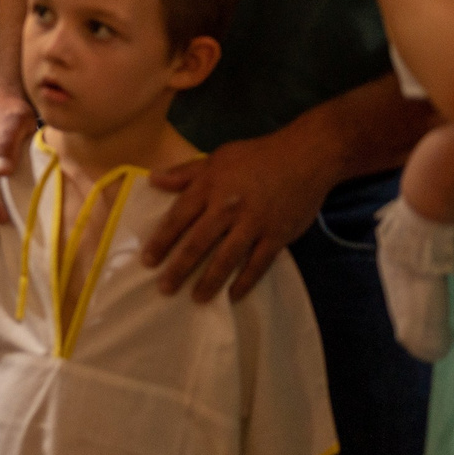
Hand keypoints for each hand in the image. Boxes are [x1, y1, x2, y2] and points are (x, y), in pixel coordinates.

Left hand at [145, 127, 338, 301]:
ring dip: (209, 281)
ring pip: (226, 258)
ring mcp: (254, 223)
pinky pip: (258, 264)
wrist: (306, 157)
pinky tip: (233, 295)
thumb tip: (153, 179)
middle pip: (197, 242)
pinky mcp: (277, 236)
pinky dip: (245, 281)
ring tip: (195, 298)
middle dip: (179, 268)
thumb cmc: (257, 156)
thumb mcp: (216, 157)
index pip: (178, 218)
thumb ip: (185, 172)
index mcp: (209, 187)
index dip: (161, 241)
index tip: (148, 261)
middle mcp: (227, 207)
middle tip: (165, 288)